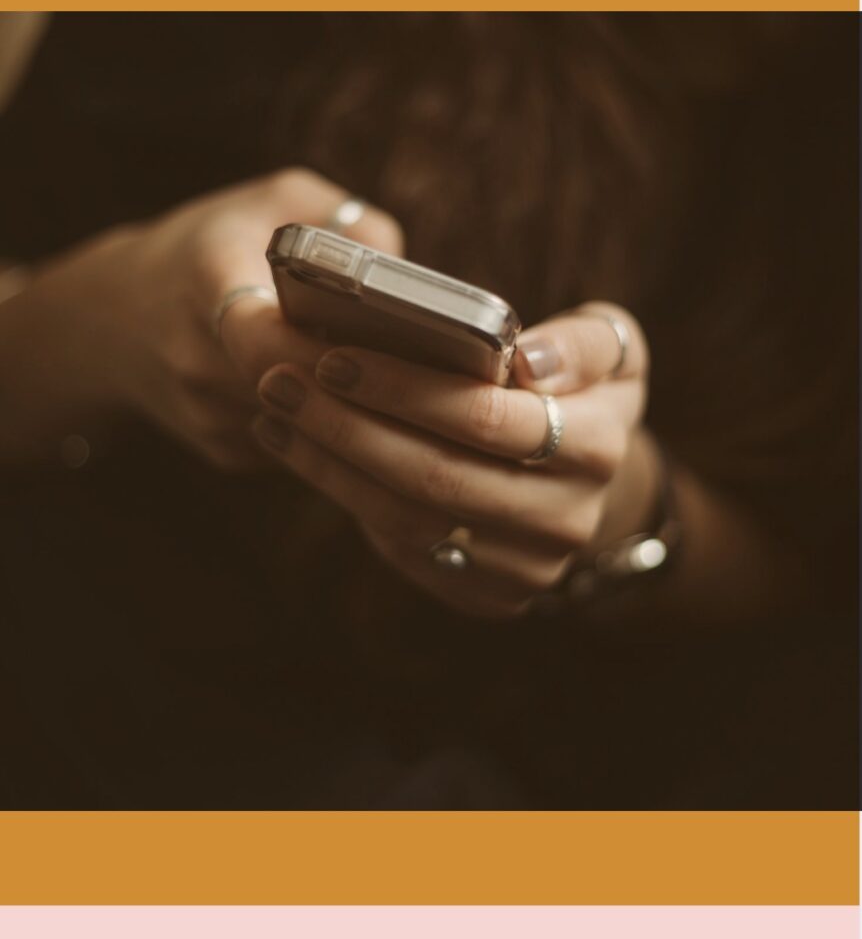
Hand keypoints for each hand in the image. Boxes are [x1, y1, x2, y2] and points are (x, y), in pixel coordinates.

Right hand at [13, 168, 401, 468]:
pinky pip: (296, 448)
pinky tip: (356, 403)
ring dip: (354, 413)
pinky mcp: (223, 452)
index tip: (384, 345)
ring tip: (406, 388)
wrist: (116, 319)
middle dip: (362, 386)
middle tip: (425, 376)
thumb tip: (407, 276)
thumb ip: (346, 222)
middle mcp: (198, 359)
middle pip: (298, 392)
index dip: (328, 350)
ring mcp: (208, 416)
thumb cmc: (211, 247)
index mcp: (207, 282)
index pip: (265, 336)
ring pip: (306, 428)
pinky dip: (331, 429)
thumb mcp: (274, 200)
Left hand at [254, 303, 655, 616]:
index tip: (333, 358)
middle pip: (434, 477)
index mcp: (598, 448)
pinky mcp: (487, 596)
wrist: (584, 483)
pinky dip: (345, 498)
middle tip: (279, 383)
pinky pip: (403, 550)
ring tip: (276, 414)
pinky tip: (304, 453)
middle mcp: (567, 519)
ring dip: (329, 465)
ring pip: (407, 520)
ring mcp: (526, 569)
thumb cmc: (579, 394)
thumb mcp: (610, 350)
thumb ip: (583, 343)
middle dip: (346, 427)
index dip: (403, 389)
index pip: (486, 418)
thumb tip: (527, 362)